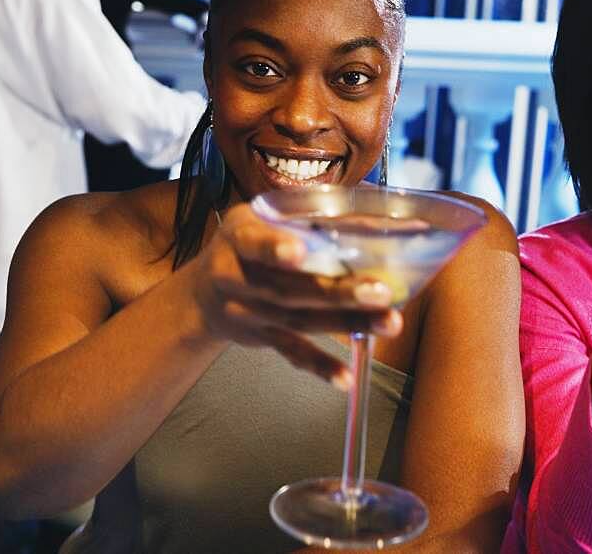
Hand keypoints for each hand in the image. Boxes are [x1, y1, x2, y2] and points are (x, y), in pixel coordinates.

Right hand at [184, 203, 402, 386]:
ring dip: (347, 323)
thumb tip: (369, 215)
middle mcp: (238, 277)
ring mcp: (248, 313)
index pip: (254, 244)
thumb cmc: (247, 244)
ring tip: (389, 322)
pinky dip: (319, 366)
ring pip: (298, 320)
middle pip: (289, 288)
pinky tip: (346, 377)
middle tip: (380, 291)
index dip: (275, 248)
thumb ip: (299, 217)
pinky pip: (290, 353)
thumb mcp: (257, 218)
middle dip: (338, 291)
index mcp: (239, 237)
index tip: (299, 251)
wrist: (203, 295)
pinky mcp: (261, 338)